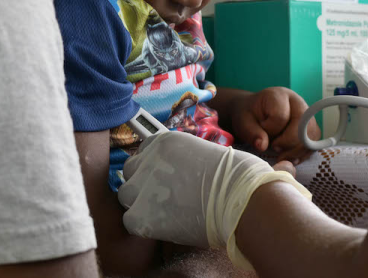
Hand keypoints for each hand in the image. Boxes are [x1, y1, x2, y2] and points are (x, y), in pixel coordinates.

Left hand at [118, 131, 309, 268]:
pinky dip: (144, 225)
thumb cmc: (235, 176)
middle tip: (164, 196)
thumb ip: (183, 158)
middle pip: (130, 172)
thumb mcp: (204, 152)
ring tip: (165, 212)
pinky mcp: (142, 214)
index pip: (143, 152)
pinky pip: (130, 220)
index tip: (163, 177)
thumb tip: (180, 171)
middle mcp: (149, 159)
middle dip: (144, 183)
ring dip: (141, 203)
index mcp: (165, 141)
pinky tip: (164, 226)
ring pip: (126, 196)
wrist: (240, 198)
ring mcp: (143, 186)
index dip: (152, 166)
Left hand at [231, 87, 320, 163]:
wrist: (255, 113)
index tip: (262, 134)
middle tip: (274, 148)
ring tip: (282, 156)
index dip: (271, 130)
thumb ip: (252, 133)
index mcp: (278, 95)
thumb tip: (263, 145)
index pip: (281, 116)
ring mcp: (307, 114)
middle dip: (288, 143)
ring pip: (312, 135)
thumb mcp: (243, 122)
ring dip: (297, 151)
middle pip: (303, 125)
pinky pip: (314, 143)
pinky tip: (290, 157)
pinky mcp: (311, 127)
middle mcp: (297, 102)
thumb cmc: (249, 116)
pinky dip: (303, 153)